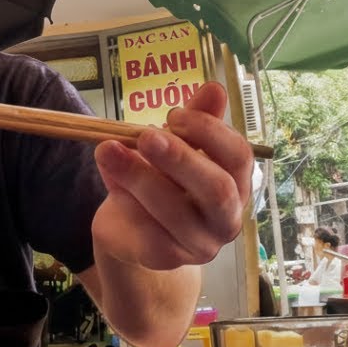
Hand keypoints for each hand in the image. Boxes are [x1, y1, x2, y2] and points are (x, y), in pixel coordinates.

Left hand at [92, 82, 252, 270]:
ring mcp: (199, 243)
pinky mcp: (167, 258)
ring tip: (108, 151)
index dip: (210, 132)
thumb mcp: (171, 146)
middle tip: (145, 135)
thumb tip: (215, 88)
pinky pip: (148, 232)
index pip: (239, 157)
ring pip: (176, 213)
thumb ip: (191, 122)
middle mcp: (226, 217)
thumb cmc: (160, 179)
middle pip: (217, 190)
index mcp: (236, 182)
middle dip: (180, 159)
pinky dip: (128, 205)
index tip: (173, 113)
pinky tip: (111, 186)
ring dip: (140, 178)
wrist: (130, 226)